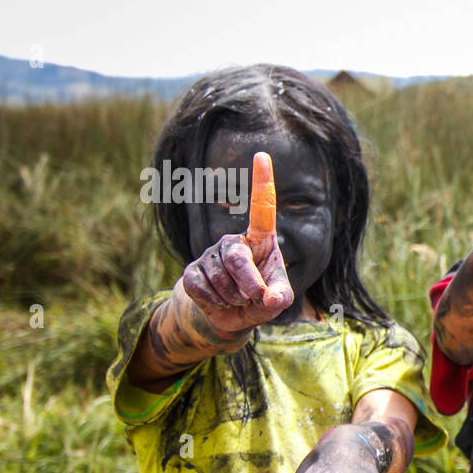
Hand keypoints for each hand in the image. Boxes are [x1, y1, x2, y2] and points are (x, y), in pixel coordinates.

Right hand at [180, 151, 293, 333]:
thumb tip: (268, 297)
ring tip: (238, 300)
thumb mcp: (279, 299)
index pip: (262, 208)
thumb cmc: (261, 300)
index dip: (262, 182)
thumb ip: (280, 297)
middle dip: (249, 285)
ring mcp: (210, 255)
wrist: (232, 318)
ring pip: (221, 280)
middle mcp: (233, 241)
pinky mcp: (192, 272)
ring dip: (234, 299)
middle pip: (237, 259)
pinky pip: (202, 289)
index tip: (261, 155)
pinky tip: (220, 302)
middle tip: (254, 299)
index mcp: (260, 240)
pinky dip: (216, 303)